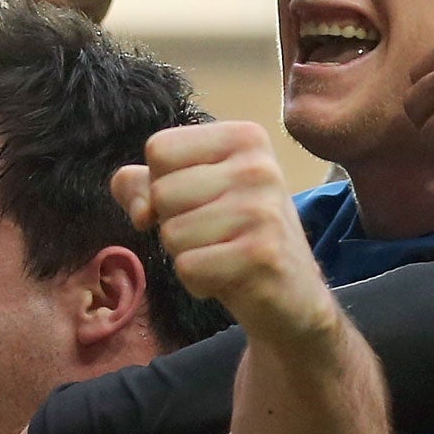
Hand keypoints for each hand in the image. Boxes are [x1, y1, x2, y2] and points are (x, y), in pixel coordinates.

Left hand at [111, 120, 335, 347]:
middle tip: (216, 235)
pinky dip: (199, 282)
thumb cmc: (236, 238)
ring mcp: (263, 211)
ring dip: (187, 256)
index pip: (159, 149)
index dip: (161, 185)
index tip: (198, 202)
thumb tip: (140, 208)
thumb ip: (144, 184)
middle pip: (162, 193)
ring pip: (172, 234)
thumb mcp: (193, 196)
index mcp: (244, 137)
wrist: (293, 296)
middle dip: (175, 224)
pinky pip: (189, 267)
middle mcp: (259, 166)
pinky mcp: (262, 255)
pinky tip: (229, 278)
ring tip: (224, 256)